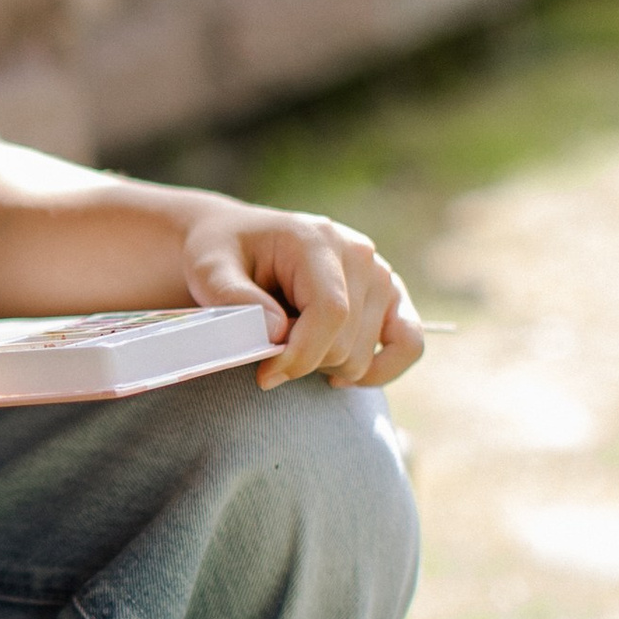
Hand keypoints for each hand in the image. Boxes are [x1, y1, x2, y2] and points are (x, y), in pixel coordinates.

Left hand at [174, 193, 423, 390]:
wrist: (238, 241)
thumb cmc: (222, 255)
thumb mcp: (209, 270)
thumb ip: (235, 299)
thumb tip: (279, 331)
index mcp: (318, 239)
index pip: (330, 313)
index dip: (300, 354)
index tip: (265, 374)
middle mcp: (361, 254)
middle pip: (346, 343)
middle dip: (303, 362)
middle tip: (267, 353)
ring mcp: (381, 275)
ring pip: (364, 356)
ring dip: (324, 366)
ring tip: (292, 345)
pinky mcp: (391, 297)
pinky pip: (409, 345)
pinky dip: (379, 371)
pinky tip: (337, 378)